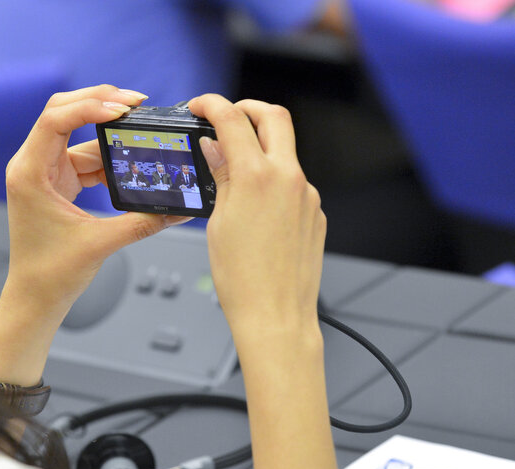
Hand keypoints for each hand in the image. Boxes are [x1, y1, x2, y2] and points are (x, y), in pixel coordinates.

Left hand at [0, 85, 188, 385]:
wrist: (35, 298)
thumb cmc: (51, 274)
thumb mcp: (101, 243)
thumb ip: (142, 221)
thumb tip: (179, 209)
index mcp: (30, 173)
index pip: (56, 119)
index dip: (89, 106)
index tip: (122, 109)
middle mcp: (32, 165)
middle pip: (64, 113)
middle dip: (100, 103)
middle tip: (135, 102)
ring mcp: (45, 172)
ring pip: (77, 134)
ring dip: (109, 133)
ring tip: (141, 129)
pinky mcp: (57, 182)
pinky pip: (84, 157)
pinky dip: (108, 156)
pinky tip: (130, 160)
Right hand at [188, 95, 325, 344]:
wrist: (276, 316)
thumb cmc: (243, 280)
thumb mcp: (218, 221)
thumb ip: (221, 176)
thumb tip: (214, 147)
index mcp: (258, 177)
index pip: (233, 119)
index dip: (212, 104)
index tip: (200, 106)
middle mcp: (289, 179)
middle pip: (274, 117)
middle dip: (248, 108)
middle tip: (226, 117)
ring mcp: (307, 196)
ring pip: (285, 152)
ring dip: (261, 149)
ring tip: (234, 172)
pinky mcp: (315, 213)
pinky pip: (293, 183)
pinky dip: (273, 181)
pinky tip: (255, 206)